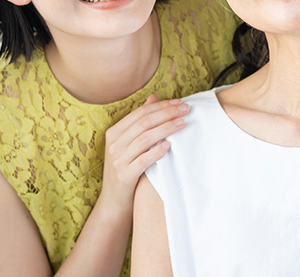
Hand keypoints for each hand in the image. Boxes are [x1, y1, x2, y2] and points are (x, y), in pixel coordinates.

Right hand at [100, 94, 188, 215]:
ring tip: (182, 124)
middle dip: (167, 113)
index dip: (161, 106)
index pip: (140, 113)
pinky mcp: (124, 175)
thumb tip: (154, 97)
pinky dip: (157, 151)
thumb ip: (140, 122)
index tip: (179, 102)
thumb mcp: (129, 144)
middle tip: (186, 110)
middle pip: (143, 123)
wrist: (113, 202)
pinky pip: (143, 160)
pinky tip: (170, 146)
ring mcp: (118, 160)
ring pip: (144, 138)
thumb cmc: (125, 170)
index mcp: (114, 133)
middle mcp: (114, 144)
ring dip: (165, 129)